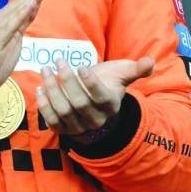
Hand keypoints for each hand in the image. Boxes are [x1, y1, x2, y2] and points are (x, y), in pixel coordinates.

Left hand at [36, 56, 154, 134]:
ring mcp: (79, 127)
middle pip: (79, 103)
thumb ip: (136, 69)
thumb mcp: (122, 74)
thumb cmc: (109, 83)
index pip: (100, 96)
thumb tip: (151, 62)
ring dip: (52, 90)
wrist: (96, 105)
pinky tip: (40, 89)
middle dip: (67, 81)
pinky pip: (52, 121)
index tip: (81, 66)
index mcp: (110, 105)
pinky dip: (43, 106)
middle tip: (58, 61)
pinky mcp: (64, 130)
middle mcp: (96, 119)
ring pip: (63, 111)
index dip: (90, 83)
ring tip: (45, 70)